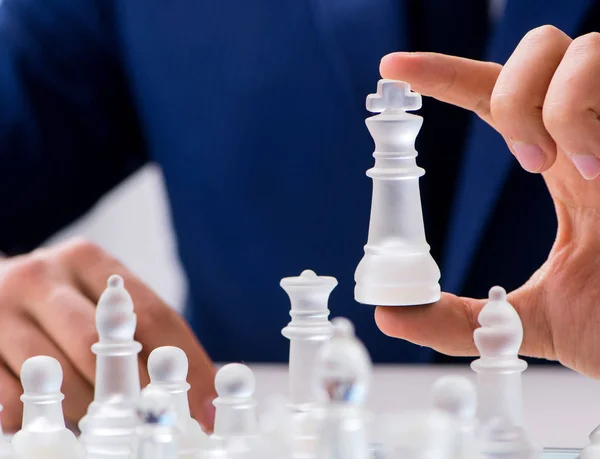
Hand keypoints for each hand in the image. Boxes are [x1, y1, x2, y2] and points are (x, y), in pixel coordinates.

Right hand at [0, 238, 215, 430]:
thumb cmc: (63, 302)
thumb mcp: (101, 298)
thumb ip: (144, 331)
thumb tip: (202, 397)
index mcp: (88, 260)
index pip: (151, 314)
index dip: (185, 364)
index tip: (207, 409)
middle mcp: (42, 276)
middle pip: (100, 344)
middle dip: (133, 392)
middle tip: (154, 422)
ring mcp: (1, 309)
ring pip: (55, 375)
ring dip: (86, 409)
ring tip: (105, 422)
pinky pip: (13, 397)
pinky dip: (42, 416)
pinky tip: (56, 417)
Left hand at [374, 27, 599, 376]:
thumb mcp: (525, 322)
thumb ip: (460, 319)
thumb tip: (390, 315)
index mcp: (559, 164)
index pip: (492, 97)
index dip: (442, 75)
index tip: (393, 69)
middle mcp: (592, 132)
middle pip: (539, 48)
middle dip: (513, 94)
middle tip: (526, 162)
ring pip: (577, 48)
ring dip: (552, 104)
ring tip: (567, 166)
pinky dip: (581, 111)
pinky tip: (597, 170)